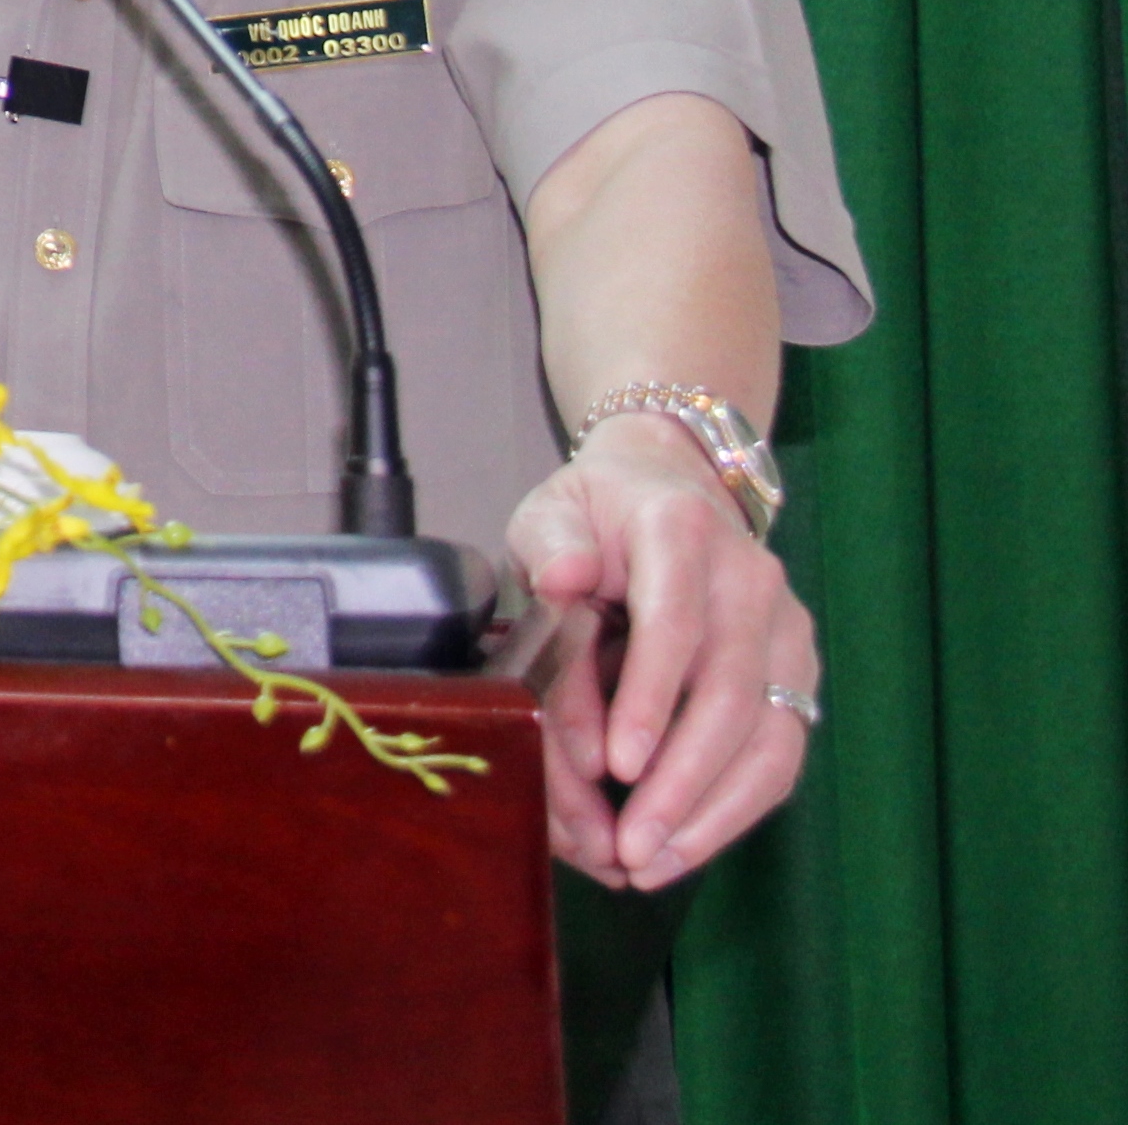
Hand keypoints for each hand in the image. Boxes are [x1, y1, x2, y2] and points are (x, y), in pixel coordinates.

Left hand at [506, 417, 815, 887]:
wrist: (671, 486)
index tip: (617, 765)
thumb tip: (563, 587)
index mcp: (684, 534)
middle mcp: (752, 582)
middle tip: (631, 845)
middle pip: (730, 696)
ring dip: (712, 811)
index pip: (676, 625)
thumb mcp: (552, 513)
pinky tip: (687, 845)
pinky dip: (735, 807)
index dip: (649, 698)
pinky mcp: (797, 673)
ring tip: (654, 863)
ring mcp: (787, 630)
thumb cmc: (598, 512)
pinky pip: (780, 753)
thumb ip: (552, 551)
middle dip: (681, 781)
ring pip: (767, 738)